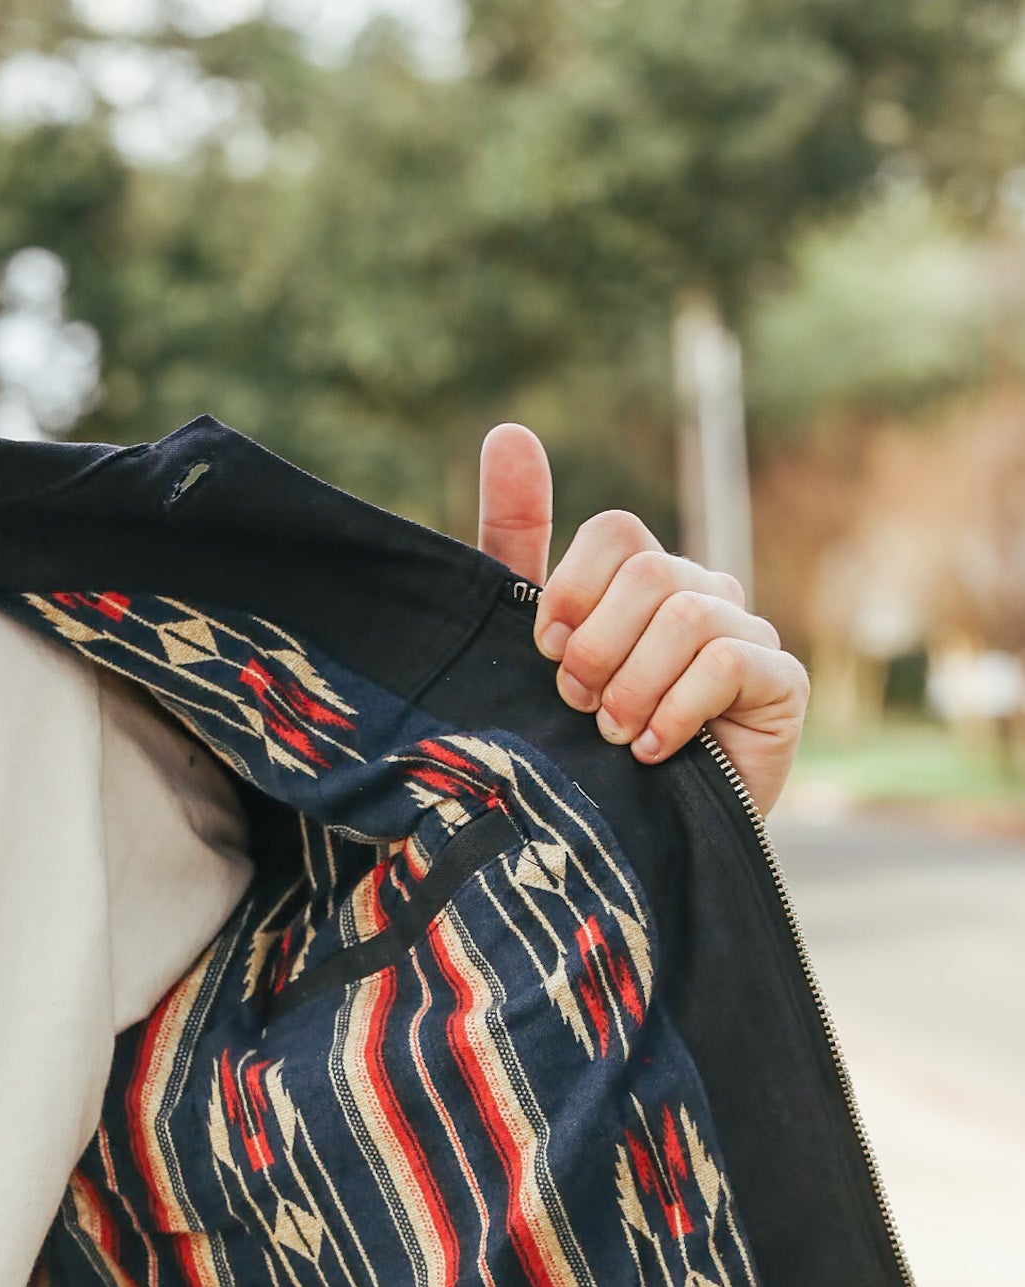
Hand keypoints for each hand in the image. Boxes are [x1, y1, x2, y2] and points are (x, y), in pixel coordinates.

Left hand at [477, 423, 808, 816]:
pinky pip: (731, 659)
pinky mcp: (783, 685)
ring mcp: (749, 636)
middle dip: (598, 649)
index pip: (619, 534)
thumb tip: (507, 430)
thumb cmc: (572, 752)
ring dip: (635, 685)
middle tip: (580, 708)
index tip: (545, 654)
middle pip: (652, 572)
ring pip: (689, 613)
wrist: (623, 851)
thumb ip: (514, 544)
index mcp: (642, 583)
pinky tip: (656, 753)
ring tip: (615, 737)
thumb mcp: (523, 649)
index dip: (574, 592)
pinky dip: (680, 707)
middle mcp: (702, 596)